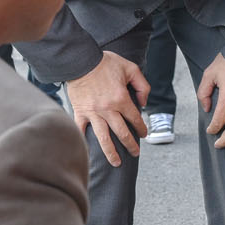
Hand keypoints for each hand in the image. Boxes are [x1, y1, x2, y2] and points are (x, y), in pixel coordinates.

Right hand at [68, 51, 150, 166]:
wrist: (80, 61)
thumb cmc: (105, 63)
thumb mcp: (130, 68)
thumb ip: (142, 85)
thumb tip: (144, 102)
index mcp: (121, 99)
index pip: (135, 119)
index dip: (142, 128)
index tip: (144, 134)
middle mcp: (108, 109)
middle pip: (122, 133)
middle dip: (131, 145)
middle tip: (135, 153)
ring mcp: (93, 113)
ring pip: (104, 138)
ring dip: (111, 153)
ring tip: (116, 163)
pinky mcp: (80, 112)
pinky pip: (81, 130)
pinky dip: (84, 142)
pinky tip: (88, 153)